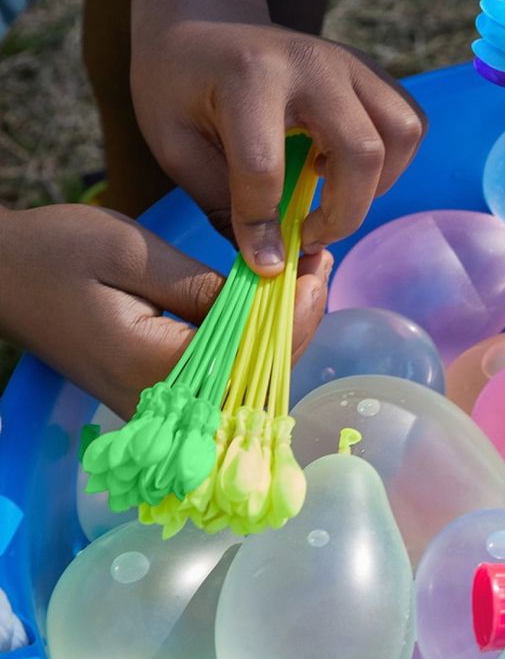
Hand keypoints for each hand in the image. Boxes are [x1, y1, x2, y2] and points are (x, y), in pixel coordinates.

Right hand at [0, 204, 329, 416]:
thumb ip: (203, 285)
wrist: (1, 273)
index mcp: (154, 369)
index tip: (317, 266)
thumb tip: (269, 296)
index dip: (297, 312)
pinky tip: (270, 298)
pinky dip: (251, 339)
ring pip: (243, 380)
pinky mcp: (157, 392)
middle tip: (320, 263)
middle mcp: (160, 403)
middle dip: (297, 319)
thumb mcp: (133, 255)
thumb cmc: (57, 254)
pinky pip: (222, 376)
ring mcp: (158, 405)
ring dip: (280, 329)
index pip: (252, 355)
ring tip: (305, 274)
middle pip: (256, 377)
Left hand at [130, 17, 425, 273]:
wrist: (204, 17)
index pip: (266, 168)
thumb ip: (219, 198)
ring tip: (335, 197)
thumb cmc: (178, 84)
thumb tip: (270, 262)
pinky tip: (347, 167)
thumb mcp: (173, 141)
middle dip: (343, 213)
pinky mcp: (371, 70)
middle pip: (362, 151)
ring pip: (402, 133)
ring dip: (378, 184)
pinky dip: (392, 159)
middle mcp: (313, 63)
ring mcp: (350, 62)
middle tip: (308, 234)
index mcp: (250, 76)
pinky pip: (409, 121)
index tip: (263, 264)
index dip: (264, 228)